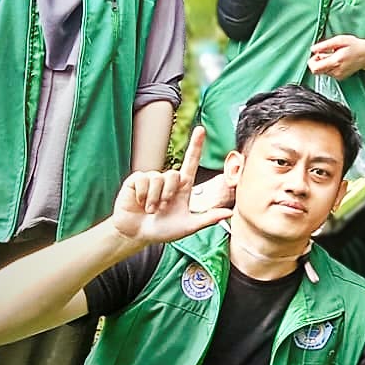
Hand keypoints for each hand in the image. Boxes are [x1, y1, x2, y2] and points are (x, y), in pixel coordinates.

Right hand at [111, 126, 233, 244]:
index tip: (201, 130)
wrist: (138, 234)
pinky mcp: (135, 181)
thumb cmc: (163, 230)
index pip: (191, 162)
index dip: (196, 145)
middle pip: (173, 174)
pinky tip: (140, 203)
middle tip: (162, 209)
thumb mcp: (188, 226)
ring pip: (158, 178)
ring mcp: (151, 179)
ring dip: (154, 198)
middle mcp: (167, 180)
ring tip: (150, 209)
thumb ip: (207, 219)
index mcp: (182, 187)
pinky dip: (142, 195)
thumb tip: (229, 213)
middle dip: (167, 195)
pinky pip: (142, 180)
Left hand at [308, 34, 364, 80]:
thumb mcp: (339, 40)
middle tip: (324, 53)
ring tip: (333, 56)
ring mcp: (338, 75)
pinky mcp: (339, 77)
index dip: (312, 61)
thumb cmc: (354, 46)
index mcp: (336, 61)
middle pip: (317, 71)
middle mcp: (336, 71)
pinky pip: (328, 72)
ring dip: (323, 63)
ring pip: (322, 71)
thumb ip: (324, 45)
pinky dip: (329, 66)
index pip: (315, 68)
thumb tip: (312, 49)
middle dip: (317, 62)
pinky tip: (336, 60)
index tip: (317, 54)